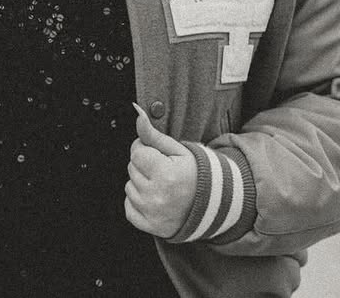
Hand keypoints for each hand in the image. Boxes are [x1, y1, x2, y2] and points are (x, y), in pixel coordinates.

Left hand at [125, 104, 197, 237]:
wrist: (211, 205)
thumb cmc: (194, 173)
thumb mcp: (178, 150)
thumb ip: (153, 133)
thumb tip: (137, 112)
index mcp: (166, 174)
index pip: (136, 153)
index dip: (145, 149)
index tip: (158, 154)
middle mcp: (157, 196)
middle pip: (132, 169)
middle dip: (143, 165)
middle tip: (162, 169)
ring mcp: (153, 214)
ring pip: (129, 187)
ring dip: (140, 183)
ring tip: (160, 184)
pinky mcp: (150, 227)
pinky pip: (129, 209)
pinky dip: (136, 202)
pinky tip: (153, 197)